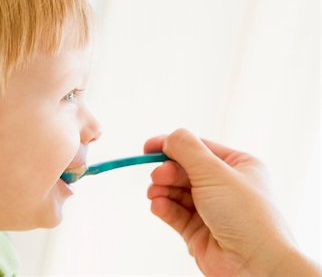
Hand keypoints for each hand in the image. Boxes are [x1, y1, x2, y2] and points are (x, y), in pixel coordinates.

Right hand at [144, 129, 320, 276]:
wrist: (255, 265)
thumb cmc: (246, 215)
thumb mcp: (214, 172)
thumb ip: (187, 150)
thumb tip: (169, 137)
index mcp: (237, 166)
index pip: (198, 148)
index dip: (171, 145)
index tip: (147, 147)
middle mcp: (225, 186)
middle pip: (185, 170)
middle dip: (167, 172)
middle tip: (157, 176)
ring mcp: (211, 209)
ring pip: (177, 192)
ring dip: (163, 190)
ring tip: (155, 193)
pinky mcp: (198, 231)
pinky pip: (175, 213)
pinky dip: (164, 207)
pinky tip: (158, 205)